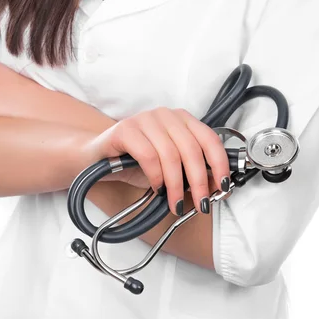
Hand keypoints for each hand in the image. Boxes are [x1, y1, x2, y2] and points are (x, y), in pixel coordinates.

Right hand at [86, 107, 230, 215]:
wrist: (95, 160)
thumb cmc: (135, 164)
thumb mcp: (170, 170)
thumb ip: (192, 174)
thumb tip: (217, 188)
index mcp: (181, 120)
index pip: (209, 139)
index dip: (219, 164)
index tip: (223, 187)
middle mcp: (165, 115)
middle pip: (192, 149)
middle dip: (199, 181)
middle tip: (201, 203)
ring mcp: (144, 120)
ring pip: (171, 154)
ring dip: (176, 184)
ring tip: (175, 202)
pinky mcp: (125, 130)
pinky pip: (149, 156)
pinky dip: (156, 176)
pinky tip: (156, 187)